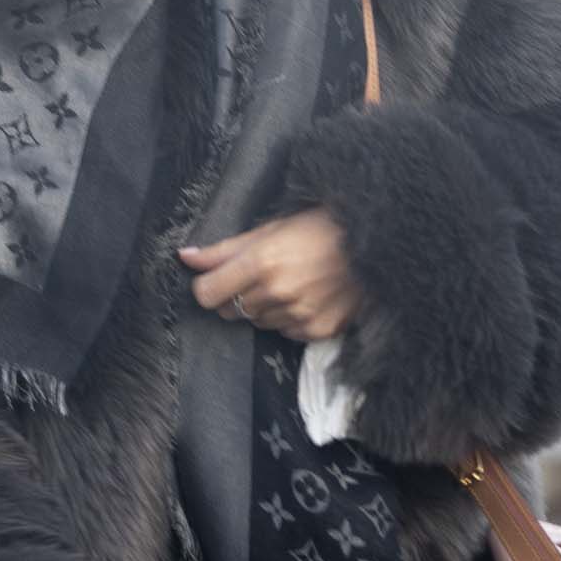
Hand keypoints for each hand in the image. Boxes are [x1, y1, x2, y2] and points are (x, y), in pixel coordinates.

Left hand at [178, 208, 357, 341]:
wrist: (374, 243)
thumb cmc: (320, 228)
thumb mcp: (270, 229)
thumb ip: (225, 249)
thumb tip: (186, 258)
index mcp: (261, 262)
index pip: (206, 294)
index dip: (207, 287)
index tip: (217, 280)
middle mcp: (277, 292)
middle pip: (229, 311)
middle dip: (235, 296)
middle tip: (258, 277)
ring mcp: (298, 315)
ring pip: (257, 323)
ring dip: (263, 308)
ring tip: (288, 284)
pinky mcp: (317, 331)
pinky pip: (285, 332)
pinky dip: (289, 319)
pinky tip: (306, 297)